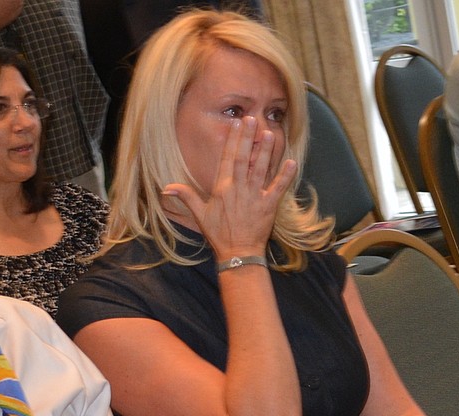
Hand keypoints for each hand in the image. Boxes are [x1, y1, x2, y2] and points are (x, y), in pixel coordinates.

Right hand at [162, 115, 296, 260]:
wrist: (237, 253)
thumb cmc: (219, 234)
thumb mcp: (200, 215)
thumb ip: (186, 196)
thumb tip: (166, 188)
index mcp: (222, 189)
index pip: (226, 160)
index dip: (231, 141)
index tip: (235, 124)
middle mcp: (238, 189)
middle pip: (242, 159)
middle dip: (246, 139)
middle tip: (251, 119)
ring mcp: (254, 197)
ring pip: (260, 170)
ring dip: (265, 152)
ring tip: (269, 134)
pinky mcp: (268, 206)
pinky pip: (278, 188)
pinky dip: (285, 176)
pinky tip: (292, 162)